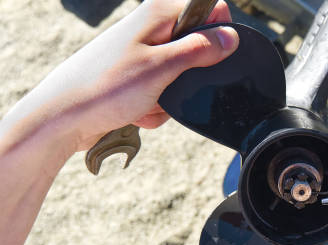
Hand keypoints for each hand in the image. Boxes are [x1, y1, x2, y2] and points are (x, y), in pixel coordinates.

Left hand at [1, 0, 238, 153]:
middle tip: (169, 88)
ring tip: (145, 103)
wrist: (63, 118)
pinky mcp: (134, 77)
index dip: (219, 34)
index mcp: (157, 14)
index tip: (211, 59)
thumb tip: (232, 37)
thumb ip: (199, 50)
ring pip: (179, 76)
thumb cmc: (106, 88)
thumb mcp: (161, 69)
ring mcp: (141, 54)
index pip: (209, 10)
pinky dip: (154, 106)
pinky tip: (136, 112)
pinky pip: (161, 92)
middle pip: (196, 49)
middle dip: (190, 77)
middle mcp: (149, 30)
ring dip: (169, 98)